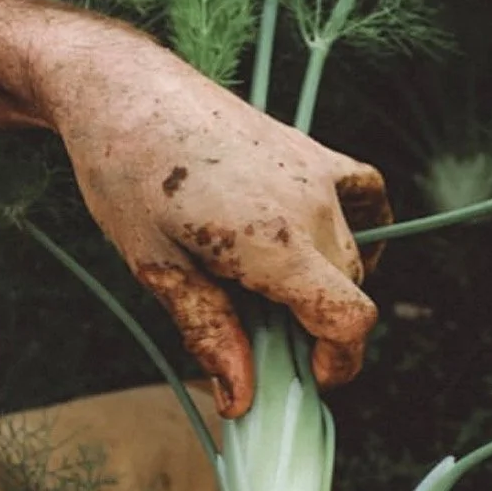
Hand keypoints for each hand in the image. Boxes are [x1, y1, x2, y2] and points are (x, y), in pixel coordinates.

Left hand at [41, 27, 390, 416]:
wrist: (124, 90)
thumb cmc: (125, 176)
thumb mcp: (156, 267)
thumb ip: (209, 332)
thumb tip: (240, 400)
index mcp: (271, 240)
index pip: (348, 319)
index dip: (338, 364)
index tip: (306, 378)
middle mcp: (310, 204)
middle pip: (347, 291)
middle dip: (318, 329)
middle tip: (257, 337)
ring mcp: (318, 172)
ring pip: (354, 251)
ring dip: (328, 284)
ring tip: (271, 289)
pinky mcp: (313, 150)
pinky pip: (367, 195)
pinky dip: (362, 226)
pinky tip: (324, 243)